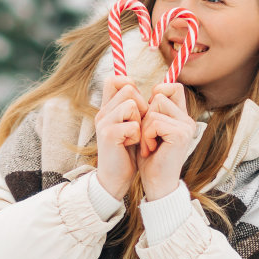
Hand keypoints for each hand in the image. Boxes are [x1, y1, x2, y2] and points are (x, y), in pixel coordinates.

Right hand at [94, 73, 147, 197]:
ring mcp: (104, 122)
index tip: (139, 101)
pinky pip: (133, 125)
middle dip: (141, 105)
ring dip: (139, 121)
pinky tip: (130, 146)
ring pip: (131, 104)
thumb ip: (136, 110)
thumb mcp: (131, 127)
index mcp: (107, 109)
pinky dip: (137, 136)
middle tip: (139, 125)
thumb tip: (155, 92)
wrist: (115, 179)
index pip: (114, 80)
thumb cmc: (127, 153)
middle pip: (128, 89)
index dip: (129, 83)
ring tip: (135, 136)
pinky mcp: (108, 135)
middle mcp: (103, 112)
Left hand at [137, 82, 190, 198]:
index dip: (158, 91)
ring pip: (155, 108)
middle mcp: (187, 119)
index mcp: (181, 117)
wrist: (156, 184)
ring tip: (150, 145)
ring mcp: (186, 126)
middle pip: (159, 95)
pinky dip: (147, 136)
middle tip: (148, 138)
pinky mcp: (181, 134)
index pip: (173, 87)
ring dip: (145, 128)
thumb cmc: (150, 159)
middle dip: (145, 116)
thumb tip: (136, 86)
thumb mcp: (147, 130)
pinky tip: (151, 150)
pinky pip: (155, 121)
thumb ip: (149, 110)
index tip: (148, 112)